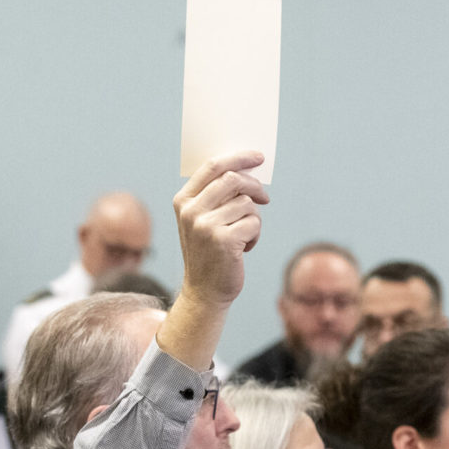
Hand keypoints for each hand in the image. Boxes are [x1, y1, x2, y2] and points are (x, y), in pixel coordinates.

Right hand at [172, 152, 267, 308]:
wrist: (205, 291)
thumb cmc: (210, 252)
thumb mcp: (204, 221)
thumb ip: (216, 196)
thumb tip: (247, 170)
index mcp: (183, 201)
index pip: (212, 167)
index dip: (238, 158)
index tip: (258, 156)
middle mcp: (191, 211)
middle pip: (233, 179)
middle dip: (254, 186)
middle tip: (265, 197)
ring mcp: (205, 225)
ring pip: (247, 204)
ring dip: (253, 219)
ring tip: (243, 237)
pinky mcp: (223, 240)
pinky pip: (254, 223)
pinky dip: (255, 235)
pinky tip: (244, 249)